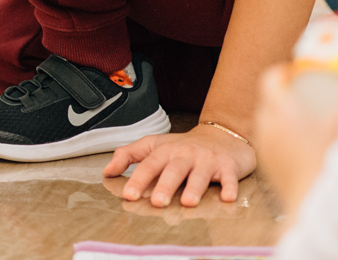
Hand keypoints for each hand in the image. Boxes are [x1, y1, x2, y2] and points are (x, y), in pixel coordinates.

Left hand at [103, 122, 255, 207]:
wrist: (221, 134)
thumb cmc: (183, 146)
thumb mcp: (153, 145)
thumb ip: (128, 155)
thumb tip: (107, 171)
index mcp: (165, 150)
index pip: (149, 165)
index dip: (138, 179)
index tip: (129, 195)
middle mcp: (185, 154)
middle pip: (173, 170)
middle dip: (165, 186)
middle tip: (157, 203)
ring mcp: (207, 160)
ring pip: (200, 174)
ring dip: (194, 188)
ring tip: (187, 203)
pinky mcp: (228, 166)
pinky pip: (230, 178)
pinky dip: (230, 187)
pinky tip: (227, 198)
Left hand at [253, 63, 337, 218]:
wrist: (312, 201)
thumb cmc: (327, 162)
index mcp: (280, 111)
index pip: (269, 79)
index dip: (280, 71)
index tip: (293, 72)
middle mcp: (266, 124)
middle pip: (267, 98)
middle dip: (283, 93)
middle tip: (302, 93)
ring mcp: (264, 143)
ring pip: (267, 119)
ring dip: (281, 114)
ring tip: (302, 117)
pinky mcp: (266, 161)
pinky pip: (269, 139)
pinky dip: (280, 134)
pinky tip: (297, 140)